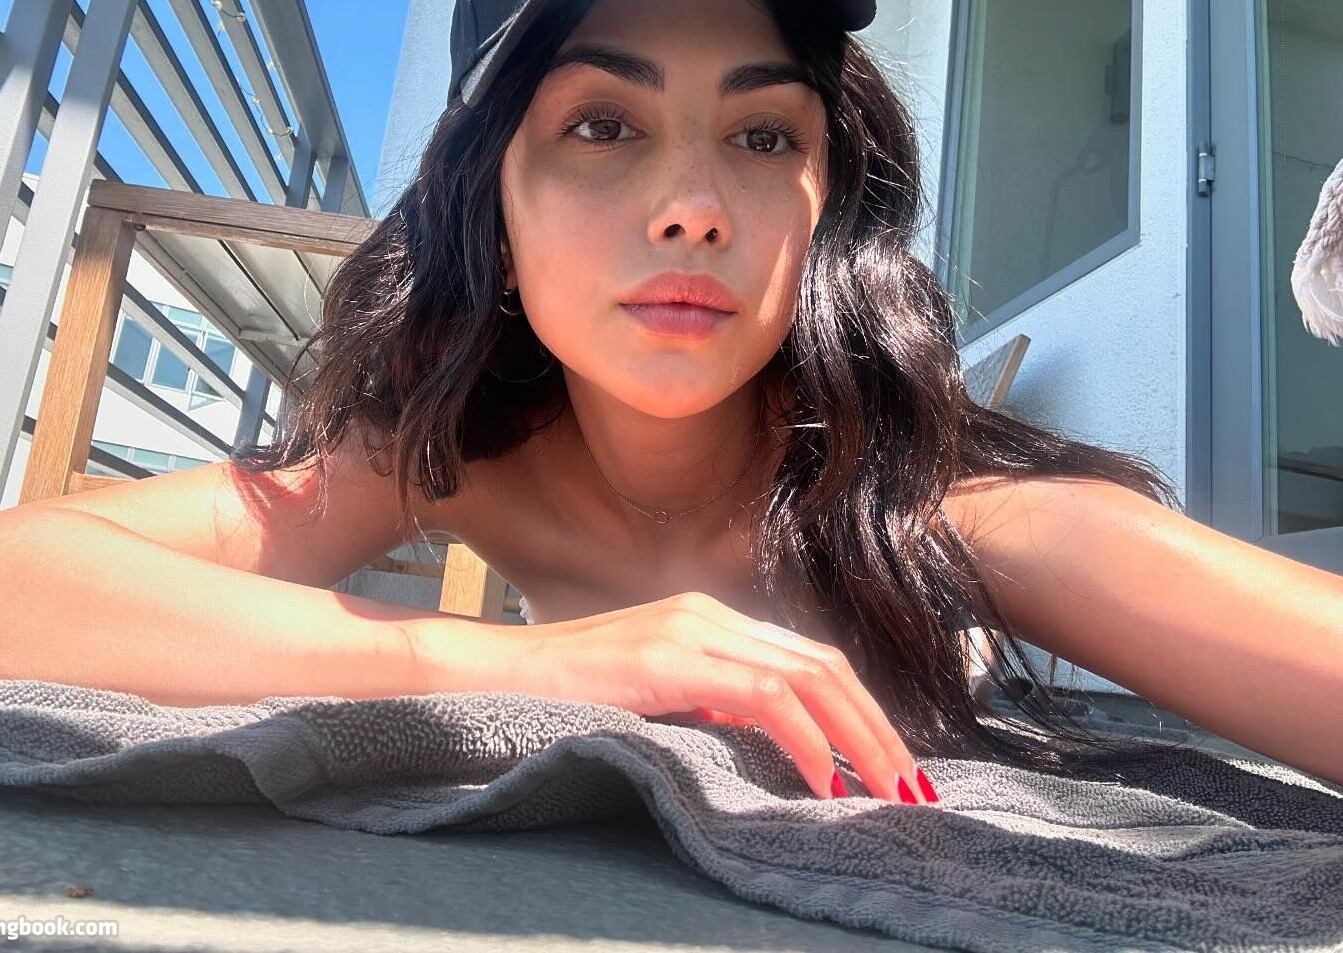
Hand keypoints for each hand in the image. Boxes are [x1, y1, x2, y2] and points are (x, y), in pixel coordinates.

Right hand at [478, 590, 925, 803]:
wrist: (490, 671)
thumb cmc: (563, 691)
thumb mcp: (652, 694)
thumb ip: (706, 701)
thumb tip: (764, 737)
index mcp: (710, 620)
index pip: (809, 660)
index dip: (860, 712)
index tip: (889, 766)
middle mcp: (710, 614)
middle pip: (824, 664)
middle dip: (878, 728)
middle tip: (914, 788)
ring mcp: (691, 629)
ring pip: (807, 675)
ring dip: (859, 736)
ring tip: (889, 790)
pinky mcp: (670, 657)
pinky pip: (762, 695)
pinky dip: (805, 738)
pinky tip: (822, 780)